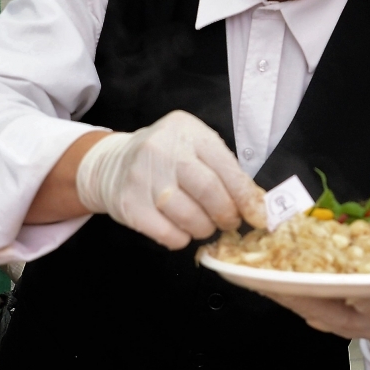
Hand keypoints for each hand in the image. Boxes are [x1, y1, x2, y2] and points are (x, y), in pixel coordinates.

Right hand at [76, 110, 265, 248]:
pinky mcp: (129, 204)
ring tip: (205, 226)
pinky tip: (182, 231)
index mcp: (187, 131)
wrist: (111, 163)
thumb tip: (256, 205)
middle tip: (230, 223)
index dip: (246, 197)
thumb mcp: (194, 148)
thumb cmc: (165, 157)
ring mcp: (142, 177)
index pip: (226, 168)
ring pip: (189, 216)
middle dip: (227, 215)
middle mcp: (163, 149)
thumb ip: (223, 169)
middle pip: (209, 191)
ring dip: (204, 229)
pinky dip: (181, 239)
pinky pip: (167, 233)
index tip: (258, 216)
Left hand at [260, 271, 369, 352]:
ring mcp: (338, 322)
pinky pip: (300, 307)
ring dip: (282, 295)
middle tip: (275, 274)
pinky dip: (282, 295)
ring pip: (306, 309)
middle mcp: (357, 320)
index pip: (364, 305)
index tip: (333, 287)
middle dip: (299, 293)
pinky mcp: (325, 318)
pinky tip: (263, 279)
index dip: (350, 298)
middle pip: (324, 307)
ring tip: (257, 275)